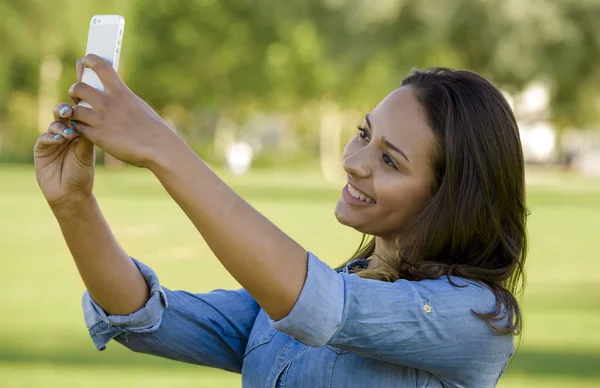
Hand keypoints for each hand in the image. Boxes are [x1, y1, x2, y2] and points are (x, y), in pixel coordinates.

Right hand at [34, 59, 95, 207]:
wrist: (73, 193)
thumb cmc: (85, 171)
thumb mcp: (98, 147)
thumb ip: (102, 128)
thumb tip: (115, 106)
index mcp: (83, 125)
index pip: (83, 102)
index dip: (83, 85)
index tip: (85, 67)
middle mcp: (67, 128)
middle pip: (67, 108)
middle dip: (70, 105)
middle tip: (76, 106)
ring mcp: (53, 137)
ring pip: (56, 121)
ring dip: (61, 121)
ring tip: (69, 126)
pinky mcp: (42, 148)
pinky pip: (45, 137)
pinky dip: (53, 136)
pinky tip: (59, 138)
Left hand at [67, 54, 180, 168]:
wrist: (158, 148)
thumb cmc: (153, 128)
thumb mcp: (138, 106)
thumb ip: (122, 98)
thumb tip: (113, 92)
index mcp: (122, 93)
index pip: (101, 67)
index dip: (91, 60)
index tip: (86, 60)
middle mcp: (109, 104)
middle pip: (79, 88)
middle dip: (75, 90)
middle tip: (77, 95)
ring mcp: (101, 120)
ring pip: (74, 109)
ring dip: (74, 111)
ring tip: (78, 114)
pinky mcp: (98, 137)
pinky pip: (78, 127)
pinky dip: (78, 127)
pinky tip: (83, 128)